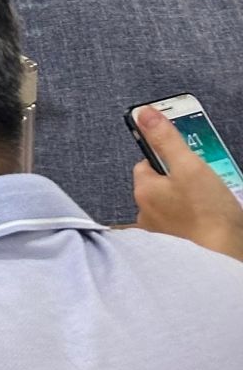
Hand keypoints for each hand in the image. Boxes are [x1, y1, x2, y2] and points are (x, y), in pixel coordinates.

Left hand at [133, 107, 242, 261]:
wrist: (227, 256)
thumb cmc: (208, 211)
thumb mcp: (189, 165)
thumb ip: (166, 139)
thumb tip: (144, 113)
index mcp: (143, 192)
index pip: (146, 165)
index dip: (167, 161)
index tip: (186, 165)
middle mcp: (145, 214)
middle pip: (159, 186)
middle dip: (178, 182)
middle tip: (203, 186)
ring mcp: (160, 233)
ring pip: (170, 206)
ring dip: (186, 202)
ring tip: (209, 204)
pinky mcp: (176, 247)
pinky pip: (180, 226)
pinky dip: (191, 221)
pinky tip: (207, 220)